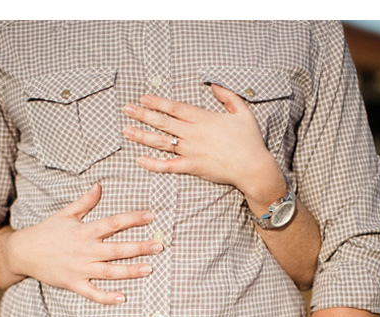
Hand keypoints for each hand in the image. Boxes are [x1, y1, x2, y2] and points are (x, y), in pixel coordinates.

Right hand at [0, 183, 163, 303]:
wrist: (23, 252)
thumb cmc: (47, 231)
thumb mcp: (66, 214)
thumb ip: (85, 202)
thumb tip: (99, 185)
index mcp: (84, 231)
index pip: (113, 223)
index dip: (133, 219)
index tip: (151, 216)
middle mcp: (84, 250)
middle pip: (116, 249)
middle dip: (139, 247)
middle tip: (159, 245)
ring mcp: (79, 268)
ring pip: (109, 272)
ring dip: (130, 271)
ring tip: (149, 269)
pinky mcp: (73, 283)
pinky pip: (92, 293)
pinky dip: (107, 297)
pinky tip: (123, 297)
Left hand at [122, 85, 286, 208]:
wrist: (253, 167)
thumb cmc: (249, 140)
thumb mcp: (242, 112)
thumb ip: (228, 97)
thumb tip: (214, 85)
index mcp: (203, 118)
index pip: (174, 107)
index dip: (157, 102)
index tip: (143, 98)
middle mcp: (193, 133)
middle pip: (162, 122)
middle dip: (143, 114)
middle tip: (126, 109)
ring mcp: (191, 151)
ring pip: (161, 142)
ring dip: (142, 136)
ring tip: (126, 131)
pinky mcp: (192, 167)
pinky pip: (168, 166)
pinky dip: (153, 164)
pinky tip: (140, 160)